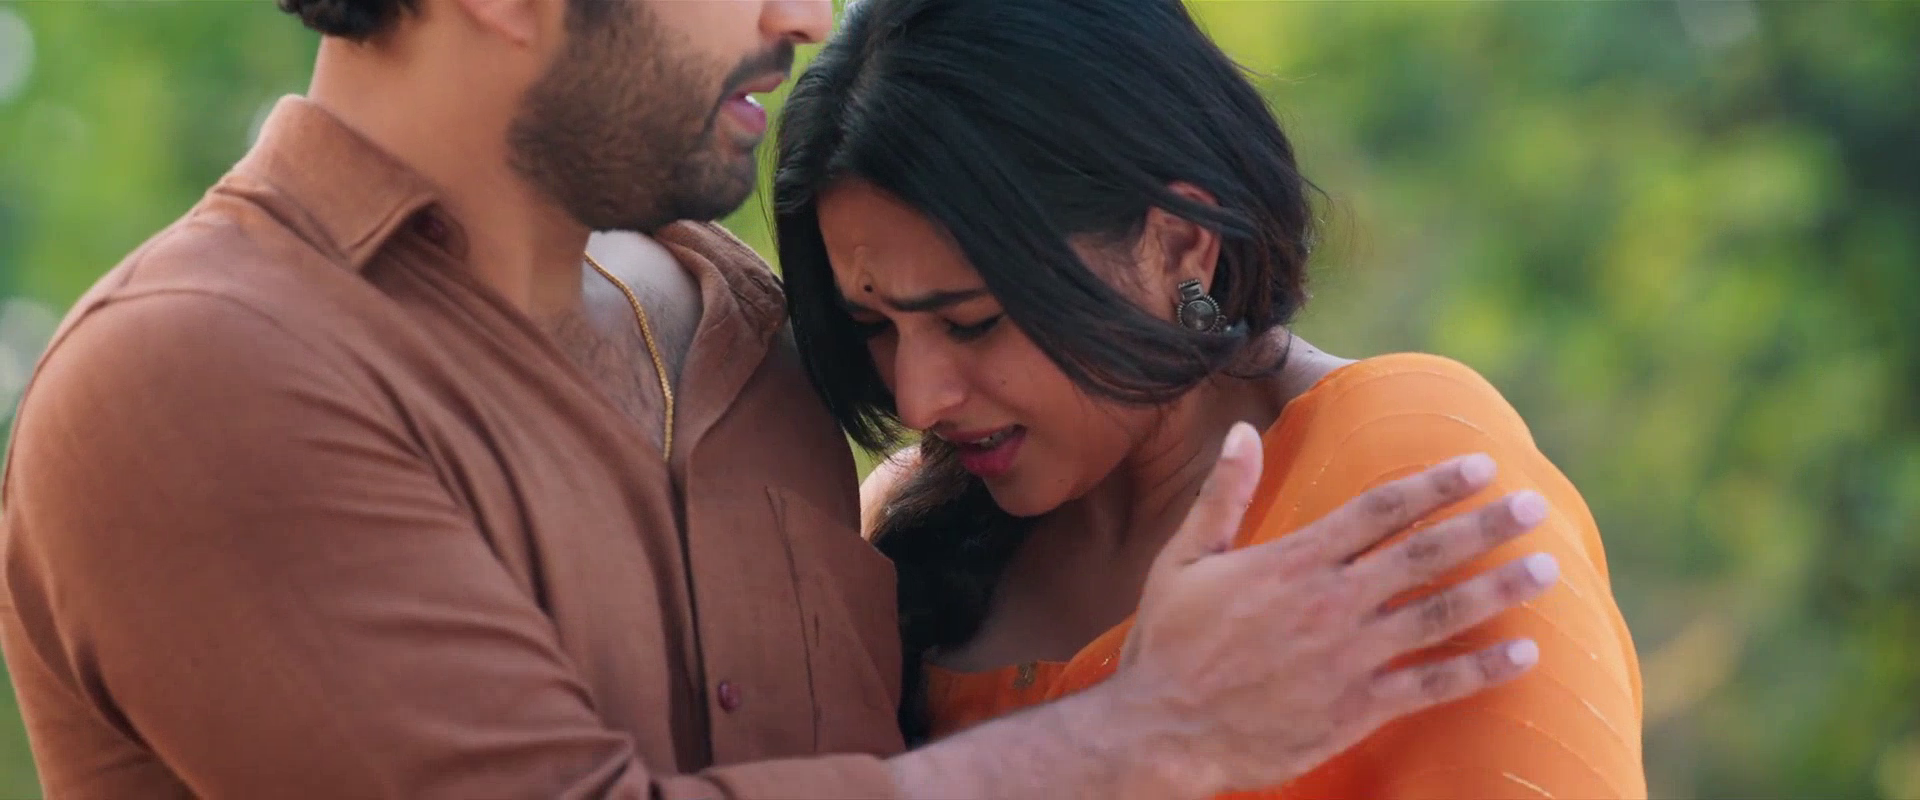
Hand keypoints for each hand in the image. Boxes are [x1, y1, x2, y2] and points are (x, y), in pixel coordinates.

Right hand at [1110, 423, 1558, 795]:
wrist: (1162, 731)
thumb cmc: (1168, 645)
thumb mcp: (1183, 560)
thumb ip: (1221, 496)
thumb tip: (1238, 432)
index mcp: (1293, 560)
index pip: (1379, 509)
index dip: (1435, 483)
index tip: (1480, 465)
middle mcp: (1331, 601)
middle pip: (1424, 552)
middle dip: (1485, 525)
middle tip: (1534, 505)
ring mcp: (1348, 656)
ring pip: (1439, 612)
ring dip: (1499, 589)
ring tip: (1548, 568)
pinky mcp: (1356, 707)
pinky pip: (1432, 683)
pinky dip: (1481, 669)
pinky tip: (1525, 655)